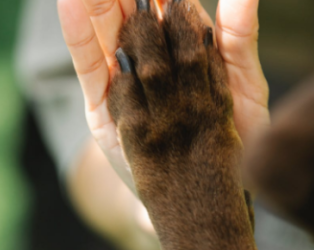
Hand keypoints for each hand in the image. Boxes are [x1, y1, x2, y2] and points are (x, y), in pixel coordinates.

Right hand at [57, 0, 269, 193]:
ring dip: (99, 4)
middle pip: (135, 16)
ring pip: (108, 34)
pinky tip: (72, 5)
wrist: (203, 194)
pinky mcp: (104, 108)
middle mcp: (153, 64)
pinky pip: (91, 66)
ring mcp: (125, 85)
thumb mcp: (242, 85)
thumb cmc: (232, 137)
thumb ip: (238, 37)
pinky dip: (79, 36)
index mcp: (186, 53)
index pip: (172, 8)